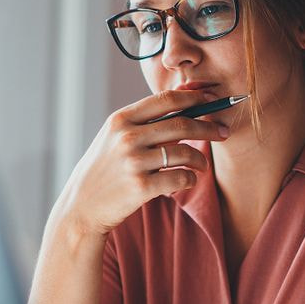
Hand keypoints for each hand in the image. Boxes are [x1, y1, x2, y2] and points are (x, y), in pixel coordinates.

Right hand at [49, 90, 228, 238]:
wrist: (81, 206)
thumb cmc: (104, 169)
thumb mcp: (114, 137)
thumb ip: (142, 121)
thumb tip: (184, 101)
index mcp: (121, 119)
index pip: (166, 99)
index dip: (194, 97)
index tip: (212, 98)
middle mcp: (127, 137)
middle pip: (182, 124)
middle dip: (208, 127)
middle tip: (223, 132)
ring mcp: (133, 162)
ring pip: (185, 153)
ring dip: (201, 159)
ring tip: (202, 164)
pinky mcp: (140, 187)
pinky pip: (180, 178)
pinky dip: (190, 179)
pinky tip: (187, 180)